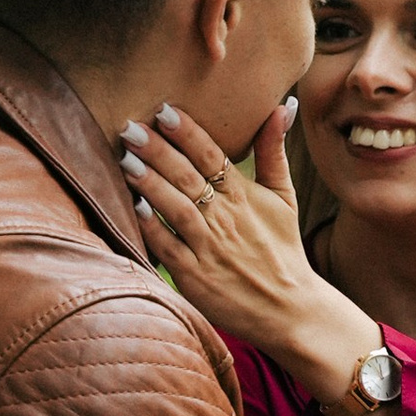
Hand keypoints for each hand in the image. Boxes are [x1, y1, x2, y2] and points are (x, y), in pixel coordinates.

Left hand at [123, 99, 367, 387]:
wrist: (289, 308)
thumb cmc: (282, 248)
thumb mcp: (285, 197)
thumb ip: (275, 152)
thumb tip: (282, 107)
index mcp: (245, 196)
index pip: (213, 156)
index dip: (188, 132)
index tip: (165, 111)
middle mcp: (226, 218)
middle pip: (188, 177)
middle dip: (159, 151)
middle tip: (131, 128)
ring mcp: (209, 248)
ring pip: (176, 208)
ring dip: (150, 183)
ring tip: (126, 159)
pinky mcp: (195, 276)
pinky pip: (168, 247)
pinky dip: (151, 227)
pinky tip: (134, 206)